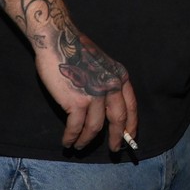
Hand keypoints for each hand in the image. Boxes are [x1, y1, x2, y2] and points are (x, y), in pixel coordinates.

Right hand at [35, 28, 137, 151]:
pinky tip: (67, 142)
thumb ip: (106, 82)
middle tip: (114, 150)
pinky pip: (76, 127)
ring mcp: (95, 95)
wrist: (58, 39)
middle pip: (117, 120)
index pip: (131, 106)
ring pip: (94, 128)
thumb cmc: (76, 49)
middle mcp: (111, 87)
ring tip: (80, 146)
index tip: (129, 137)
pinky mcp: (76, 102)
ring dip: (87, 140)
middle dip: (116, 138)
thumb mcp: (102, 63)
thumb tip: (106, 105)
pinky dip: (71, 137)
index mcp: (119, 76)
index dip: (131, 124)